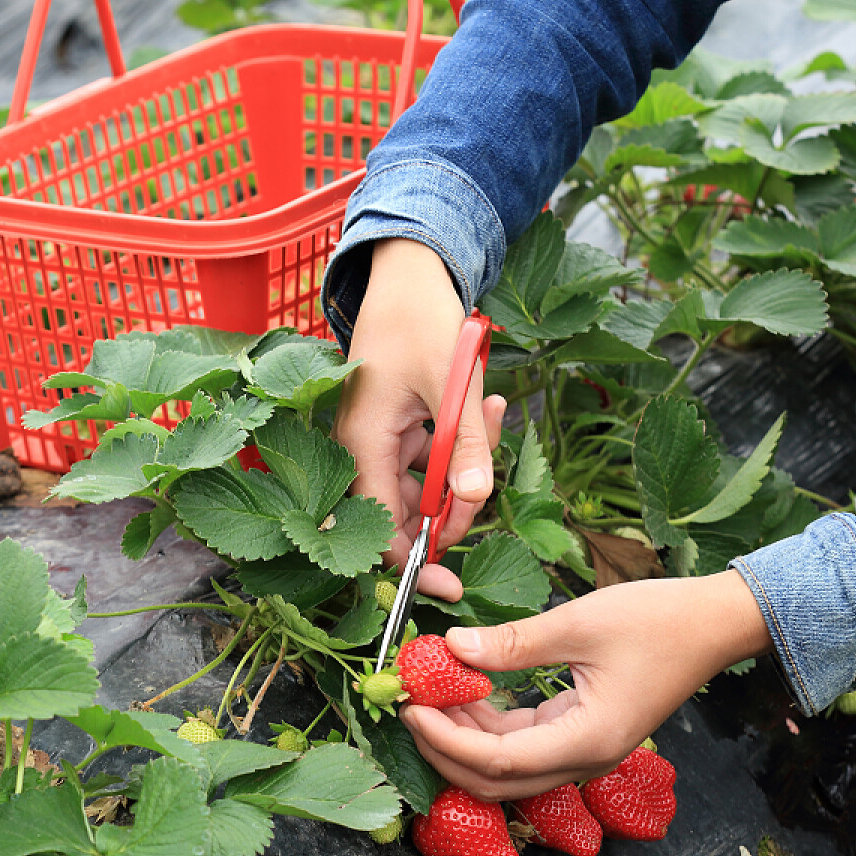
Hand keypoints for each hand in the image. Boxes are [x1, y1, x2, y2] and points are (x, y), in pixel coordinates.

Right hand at [333, 239, 505, 601]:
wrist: (408, 269)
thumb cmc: (420, 316)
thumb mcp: (453, 380)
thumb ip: (465, 442)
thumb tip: (475, 497)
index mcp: (362, 441)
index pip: (381, 528)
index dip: (415, 562)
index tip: (452, 586)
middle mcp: (363, 446)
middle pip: (409, 512)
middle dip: (458, 502)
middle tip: (489, 472)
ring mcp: (380, 438)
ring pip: (428, 486)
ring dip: (466, 465)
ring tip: (493, 411)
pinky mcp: (397, 427)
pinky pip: (431, 458)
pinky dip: (461, 443)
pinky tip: (488, 405)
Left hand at [401, 570, 771, 799]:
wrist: (714, 625)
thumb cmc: (659, 620)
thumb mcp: (578, 623)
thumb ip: (513, 643)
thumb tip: (452, 648)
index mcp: (588, 740)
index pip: (498, 761)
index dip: (445, 741)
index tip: (410, 709)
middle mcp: (584, 758)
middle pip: (496, 780)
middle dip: (444, 750)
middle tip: (407, 707)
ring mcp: (583, 750)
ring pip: (507, 767)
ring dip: (463, 738)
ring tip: (427, 694)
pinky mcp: (581, 733)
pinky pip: (523, 744)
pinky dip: (487, 725)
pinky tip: (462, 692)